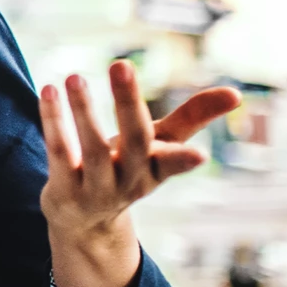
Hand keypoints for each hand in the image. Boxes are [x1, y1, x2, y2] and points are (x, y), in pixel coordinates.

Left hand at [38, 61, 240, 286]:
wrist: (84, 222)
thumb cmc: (128, 168)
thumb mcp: (161, 146)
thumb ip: (194, 117)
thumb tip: (237, 94)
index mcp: (157, 169)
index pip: (174, 163)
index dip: (184, 160)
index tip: (199, 156)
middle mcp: (130, 181)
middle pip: (134, 143)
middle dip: (128, 104)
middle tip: (122, 64)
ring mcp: (96, 189)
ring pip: (93, 150)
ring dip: (84, 111)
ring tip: (74, 77)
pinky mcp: (64, 190)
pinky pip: (59, 153)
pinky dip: (53, 122)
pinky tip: (49, 90)